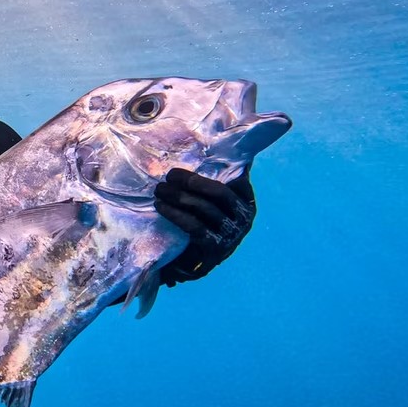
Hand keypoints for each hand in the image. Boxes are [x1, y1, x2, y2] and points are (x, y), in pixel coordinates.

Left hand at [153, 167, 256, 284]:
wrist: (191, 264)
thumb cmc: (203, 225)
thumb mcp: (212, 203)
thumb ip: (216, 179)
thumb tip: (215, 142)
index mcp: (247, 203)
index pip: (239, 180)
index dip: (223, 166)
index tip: (198, 156)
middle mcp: (244, 219)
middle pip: (220, 193)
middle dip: (193, 181)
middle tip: (170, 174)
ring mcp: (231, 236)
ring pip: (204, 208)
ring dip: (179, 196)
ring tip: (159, 189)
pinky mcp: (214, 249)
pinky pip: (194, 226)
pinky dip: (175, 214)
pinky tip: (160, 206)